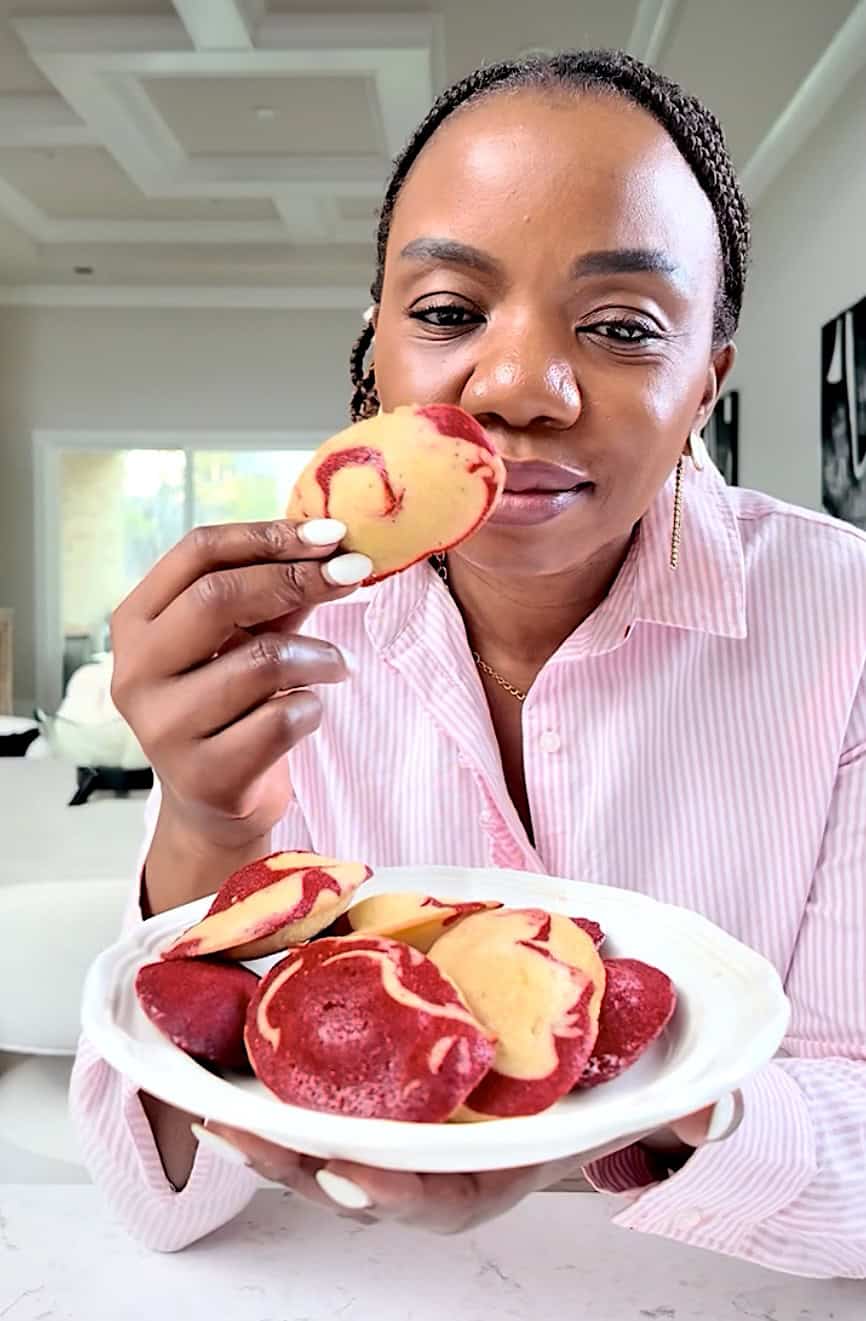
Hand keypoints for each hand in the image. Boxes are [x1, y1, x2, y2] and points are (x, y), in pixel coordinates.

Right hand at [110, 517, 370, 850]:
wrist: (215, 804)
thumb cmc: (231, 705)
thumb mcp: (244, 638)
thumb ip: (274, 593)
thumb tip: (334, 547)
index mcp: (137, 622)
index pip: (196, 552)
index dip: (268, 535)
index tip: (331, 535)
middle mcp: (136, 672)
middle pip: (219, 597)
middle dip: (298, 579)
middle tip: (353, 578)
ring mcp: (164, 728)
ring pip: (262, 661)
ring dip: (320, 656)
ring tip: (341, 665)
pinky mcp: (205, 776)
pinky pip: (283, 720)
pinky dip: (314, 707)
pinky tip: (310, 710)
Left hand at [195, 1092, 742, 1234]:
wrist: (552, 1075)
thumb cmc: (581, 1098)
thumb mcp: (626, 1106)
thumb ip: (672, 1113)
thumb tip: (711, 1115)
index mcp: (481, 1178)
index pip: (434, 1201)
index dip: (390, 1194)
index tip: (351, 1174)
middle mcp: (424, 1167)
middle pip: (350, 1179)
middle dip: (292, 1163)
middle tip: (241, 1131)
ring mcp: (388, 1134)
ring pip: (315, 1147)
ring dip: (262, 1132)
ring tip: (210, 1104)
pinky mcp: (364, 1094)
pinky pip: (310, 1101)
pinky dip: (270, 1089)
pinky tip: (226, 1061)